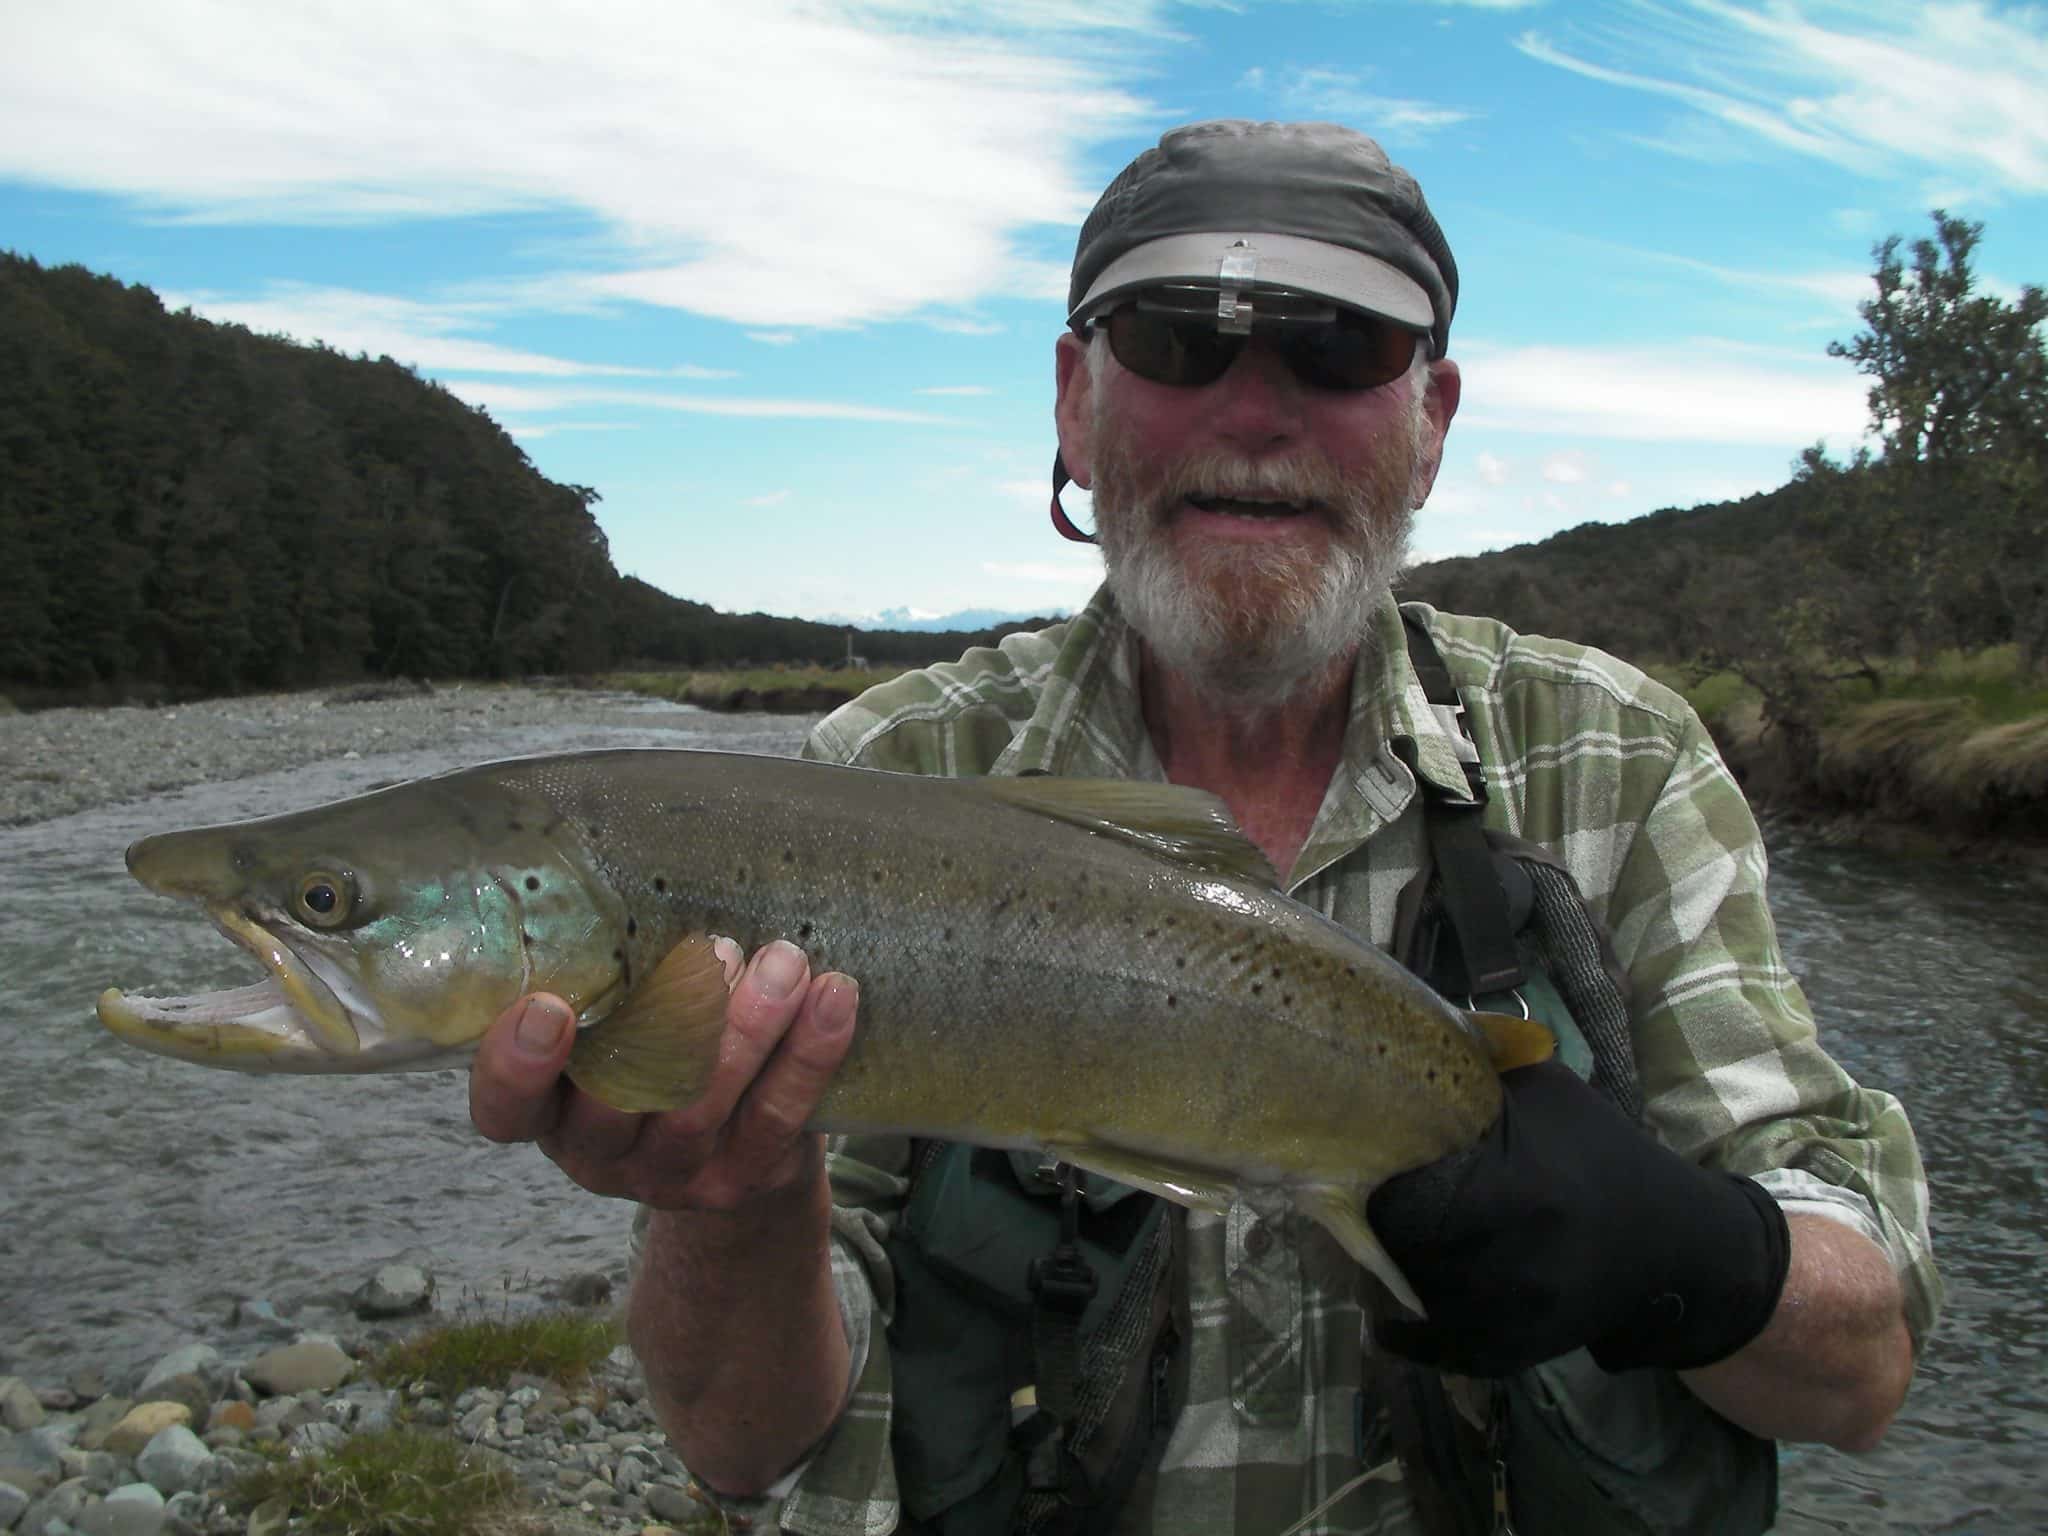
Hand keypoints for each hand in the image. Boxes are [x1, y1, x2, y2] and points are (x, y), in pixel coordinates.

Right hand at [468, 938, 858, 1212]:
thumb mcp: (616, 1016)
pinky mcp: (742, 1178)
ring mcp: (671, 1174)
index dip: (516, 1066)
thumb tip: (632, 857)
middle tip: (715, 950)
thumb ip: (609, 973)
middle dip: (669, 1021)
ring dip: (750, 1027)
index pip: (505, 1108)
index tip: (548, 1006)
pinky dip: (809, 1054)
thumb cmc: (656, 1046)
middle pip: (615, 1107)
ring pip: (701, 1109)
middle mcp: (598, 1153)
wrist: (731, 1142)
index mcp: (548, 1109)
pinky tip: (834, 996)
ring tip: (786, 960)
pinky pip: (776, 1118)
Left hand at [1366, 1059, 1790, 1377]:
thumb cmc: (1599, 1150)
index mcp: (1519, 1187)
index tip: (1371, 1163)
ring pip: (1423, 1300)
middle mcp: (1519, 1258)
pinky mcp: (1526, 1350)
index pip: (1407, 1196)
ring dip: (1397, 1277)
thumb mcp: (1547, 1091)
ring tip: (1381, 1248)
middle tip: (1369, 1205)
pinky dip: (1416, 1340)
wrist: (1674, 1240)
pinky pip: (1450, 1352)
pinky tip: (1389, 1322)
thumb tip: (1403, 1025)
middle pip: (1408, 1250)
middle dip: (1388, 1228)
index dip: (1381, 1183)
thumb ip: (1477, 1060)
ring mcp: (1522, 1313)